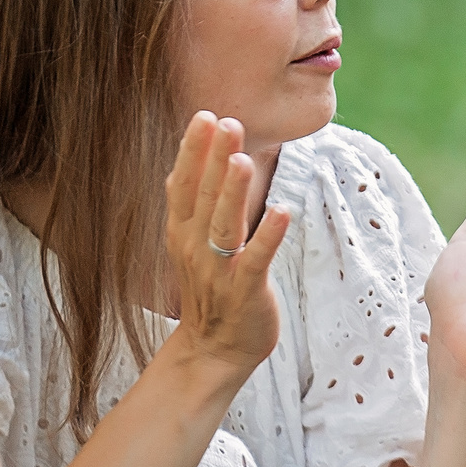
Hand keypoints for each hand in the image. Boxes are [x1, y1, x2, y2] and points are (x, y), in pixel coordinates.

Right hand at [163, 112, 292, 376]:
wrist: (214, 351)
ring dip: (233, 192)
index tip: (205, 115)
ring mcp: (218, 270)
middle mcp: (194, 249)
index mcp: (182, 234)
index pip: (183, 185)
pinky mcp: (244, 290)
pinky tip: (283, 212)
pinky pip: (256, 260)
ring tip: (243, 159)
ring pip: (224, 225)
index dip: (192, 151)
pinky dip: (268, 236)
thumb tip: (191, 161)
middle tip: (226, 121)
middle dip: (213, 159)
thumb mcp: (193, 245)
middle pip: (202, 197)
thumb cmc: (212, 291)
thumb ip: (195, 206)